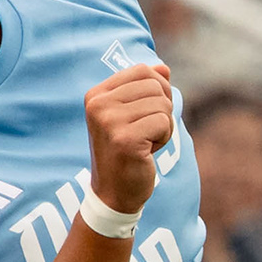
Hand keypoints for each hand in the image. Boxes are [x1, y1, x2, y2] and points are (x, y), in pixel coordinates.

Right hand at [85, 60, 173, 216]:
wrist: (114, 194)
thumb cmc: (125, 152)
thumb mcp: (131, 115)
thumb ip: (145, 89)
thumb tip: (163, 67)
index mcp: (96, 95)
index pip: (143, 71)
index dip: (157, 91)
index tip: (143, 115)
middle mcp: (98, 104)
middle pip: (155, 85)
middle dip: (161, 109)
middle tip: (145, 132)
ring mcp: (109, 121)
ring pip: (163, 104)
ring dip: (163, 126)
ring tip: (144, 143)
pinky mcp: (125, 139)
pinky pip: (164, 122)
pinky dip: (164, 138)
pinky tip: (147, 152)